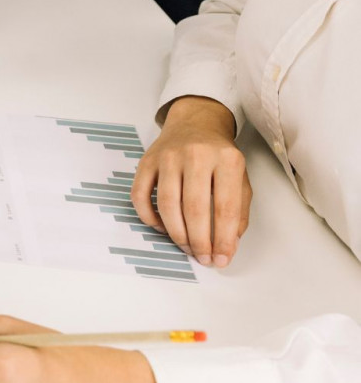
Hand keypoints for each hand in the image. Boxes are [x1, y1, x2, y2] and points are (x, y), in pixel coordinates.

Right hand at [132, 96, 249, 267]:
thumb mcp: (240, 178)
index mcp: (227, 159)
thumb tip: (227, 245)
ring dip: (176, 234)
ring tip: (186, 248)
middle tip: (202, 258)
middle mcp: (196, 155)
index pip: (225, 208)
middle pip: (195, 209)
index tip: (221, 259)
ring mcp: (168, 157)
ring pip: (167, 205)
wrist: (195, 124)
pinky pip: (141, 196)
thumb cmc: (219, 157)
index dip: (223, 239)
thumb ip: (238, 211)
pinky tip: (162, 227)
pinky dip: (149, 217)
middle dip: (198, 241)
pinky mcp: (146, 161)